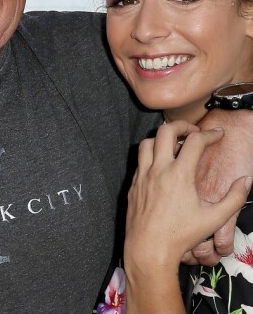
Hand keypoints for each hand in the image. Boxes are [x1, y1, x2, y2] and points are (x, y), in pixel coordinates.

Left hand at [125, 121, 250, 273]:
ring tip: (174, 144)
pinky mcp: (133, 183)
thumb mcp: (214, 219)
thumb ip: (234, 198)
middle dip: (181, 125)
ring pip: (147, 142)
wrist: (148, 249)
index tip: (218, 134)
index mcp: (179, 174)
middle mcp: (158, 169)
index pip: (195, 141)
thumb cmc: (181, 235)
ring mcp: (142, 175)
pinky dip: (151, 155)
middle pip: (165, 131)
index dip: (209, 134)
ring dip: (160, 137)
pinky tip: (161, 164)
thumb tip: (246, 180)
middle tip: (193, 130)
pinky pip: (139, 160)